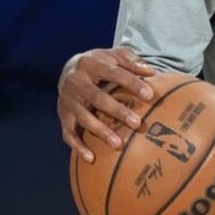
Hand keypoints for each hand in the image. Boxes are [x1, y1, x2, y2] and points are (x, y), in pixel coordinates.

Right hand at [57, 47, 156, 161]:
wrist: (70, 68)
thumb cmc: (100, 63)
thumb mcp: (114, 55)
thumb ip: (132, 62)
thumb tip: (151, 72)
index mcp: (90, 63)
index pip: (113, 73)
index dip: (131, 83)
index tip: (149, 95)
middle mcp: (75, 82)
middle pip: (97, 98)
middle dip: (117, 111)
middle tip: (137, 123)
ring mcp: (67, 100)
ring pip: (84, 118)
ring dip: (101, 132)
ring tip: (119, 144)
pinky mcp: (62, 115)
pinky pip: (69, 133)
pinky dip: (78, 147)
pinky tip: (91, 158)